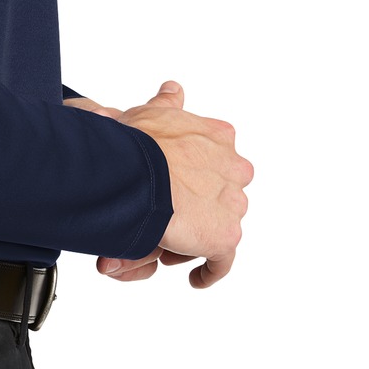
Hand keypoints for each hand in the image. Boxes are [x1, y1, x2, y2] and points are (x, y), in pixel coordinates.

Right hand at [86, 79, 253, 289]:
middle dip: (196, 208)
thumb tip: (173, 90)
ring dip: (195, 239)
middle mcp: (233, 168)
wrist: (134, 174)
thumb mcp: (149, 113)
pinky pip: (220, 261)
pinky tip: (194, 278)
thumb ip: (166, 104)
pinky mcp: (224, 237)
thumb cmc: (134, 143)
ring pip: (217, 227)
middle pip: (220, 195)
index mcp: (218, 136)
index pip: (214, 160)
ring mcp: (232, 204)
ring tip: (164, 246)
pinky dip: (208, 271)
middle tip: (166, 219)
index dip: (191, 177)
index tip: (173, 188)